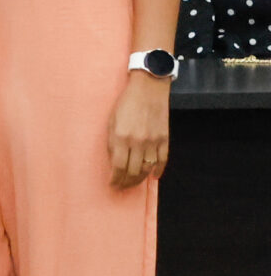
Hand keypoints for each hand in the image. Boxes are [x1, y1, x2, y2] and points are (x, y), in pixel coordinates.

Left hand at [108, 71, 170, 188]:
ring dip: (140, 179)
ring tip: (134, 183)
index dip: (115, 179)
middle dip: (126, 182)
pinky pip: (163, 160)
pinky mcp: (164, 138)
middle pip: (133, 171)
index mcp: (121, 137)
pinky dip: (158, 170)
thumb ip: (113, 142)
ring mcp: (153, 141)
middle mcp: (138, 142)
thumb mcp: (111, 122)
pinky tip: (153, 176)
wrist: (148, 89)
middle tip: (122, 186)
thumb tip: (115, 162)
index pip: (118, 167)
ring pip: (148, 169)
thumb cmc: (126, 104)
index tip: (113, 184)